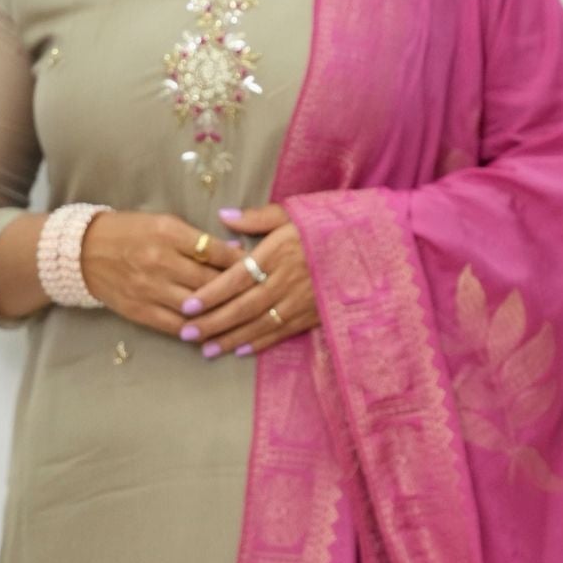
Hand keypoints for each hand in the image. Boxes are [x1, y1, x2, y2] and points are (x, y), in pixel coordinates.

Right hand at [78, 209, 245, 336]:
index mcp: (168, 233)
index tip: (259, 268)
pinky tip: (214, 332)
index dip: (241, 262)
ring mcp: (149, 288)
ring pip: (196, 307)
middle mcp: (159, 261)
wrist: (83, 252)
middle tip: (259, 296)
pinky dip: (198, 330)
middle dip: (237, 290)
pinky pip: (176, 325)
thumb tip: (236, 251)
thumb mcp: (163, 223)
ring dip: (221, 314)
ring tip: (242, 317)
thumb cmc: (129, 232)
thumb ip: (197, 239)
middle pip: (209, 281)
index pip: (215, 251)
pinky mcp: (140, 310)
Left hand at [178, 204, 319, 357]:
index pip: (236, 277)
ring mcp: (303, 300)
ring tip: (206, 349)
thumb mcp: (294, 211)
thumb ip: (257, 218)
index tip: (187, 305)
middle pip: (243, 306)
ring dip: (232, 338)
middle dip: (213, 322)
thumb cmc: (330, 222)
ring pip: (260, 323)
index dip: (211, 293)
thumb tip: (223, 216)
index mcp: (279, 251)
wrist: (376, 244)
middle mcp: (288, 279)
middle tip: (186, 334)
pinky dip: (261, 343)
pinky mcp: (316, 313)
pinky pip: (283, 331)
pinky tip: (241, 351)